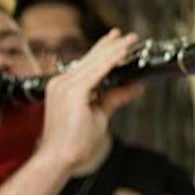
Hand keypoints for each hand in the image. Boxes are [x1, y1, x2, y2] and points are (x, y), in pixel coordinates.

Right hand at [36, 30, 142, 173]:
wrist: (58, 159)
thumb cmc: (74, 142)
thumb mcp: (100, 114)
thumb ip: (115, 97)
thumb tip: (136, 86)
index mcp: (64, 87)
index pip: (86, 64)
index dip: (103, 50)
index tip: (116, 40)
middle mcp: (62, 82)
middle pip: (91, 59)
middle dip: (111, 45)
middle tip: (129, 35)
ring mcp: (65, 85)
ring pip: (95, 62)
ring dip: (115, 50)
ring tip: (130, 40)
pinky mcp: (73, 92)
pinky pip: (97, 71)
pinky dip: (111, 61)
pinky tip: (123, 53)